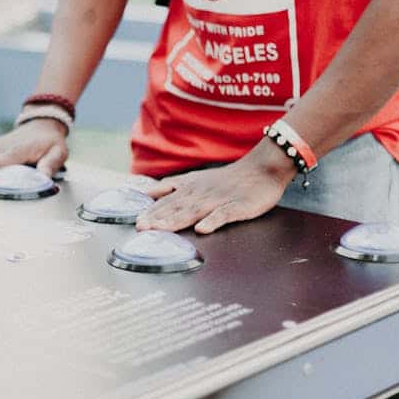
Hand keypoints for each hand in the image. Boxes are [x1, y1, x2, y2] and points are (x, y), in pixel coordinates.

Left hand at [135, 142, 295, 233]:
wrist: (262, 168)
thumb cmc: (230, 178)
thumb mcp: (196, 179)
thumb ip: (173, 187)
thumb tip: (148, 193)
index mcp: (191, 188)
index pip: (167, 201)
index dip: (151, 212)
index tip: (136, 222)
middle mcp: (200, 194)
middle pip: (176, 207)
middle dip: (157, 218)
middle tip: (141, 227)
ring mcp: (218, 201)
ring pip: (194, 211)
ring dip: (176, 220)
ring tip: (161, 229)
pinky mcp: (237, 207)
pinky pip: (223, 215)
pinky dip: (212, 221)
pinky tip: (202, 229)